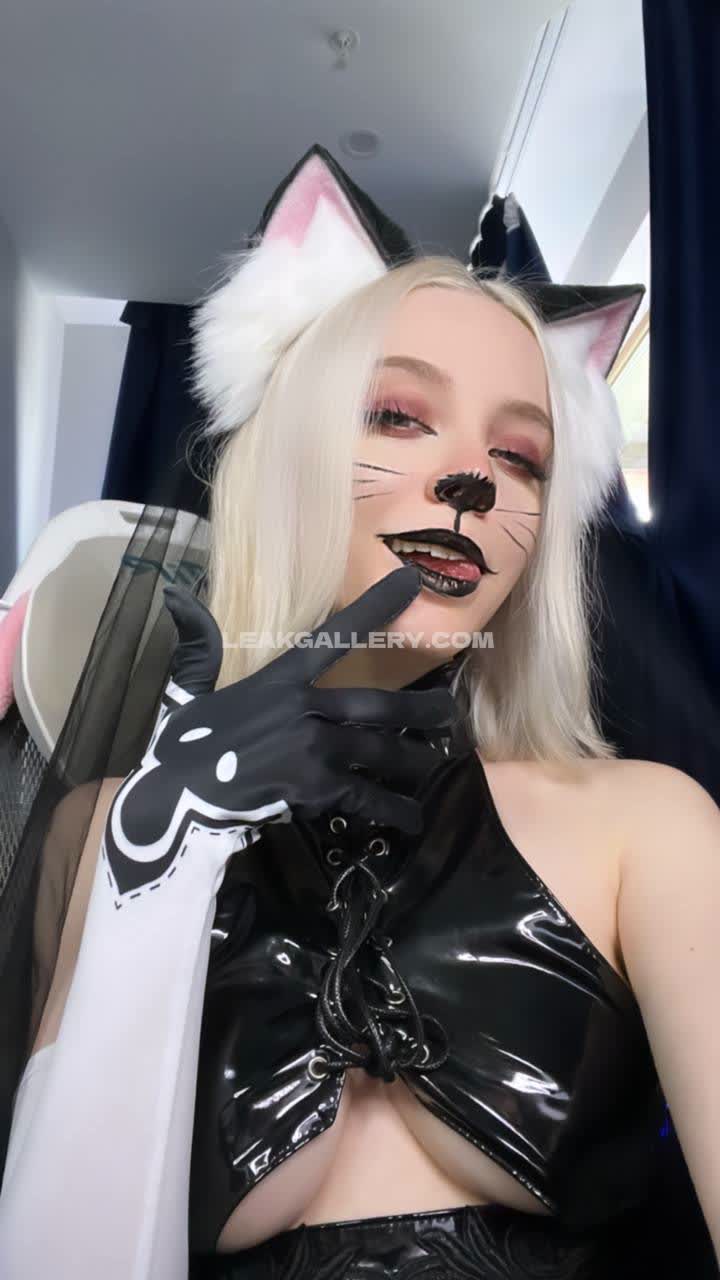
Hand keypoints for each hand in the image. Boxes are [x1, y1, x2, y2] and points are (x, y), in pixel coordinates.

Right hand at [103, 566, 456, 903]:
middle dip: (420, 710)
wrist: (174, 800)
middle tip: (450, 714)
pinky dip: (392, 808)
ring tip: (436, 764)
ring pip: (380, 750)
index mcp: (279, 678)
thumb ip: (199, 645)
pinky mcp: (315, 786)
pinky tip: (411, 817)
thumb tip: (177, 595)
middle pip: (378, 704)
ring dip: (413, 761)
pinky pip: (365, 795)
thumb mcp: (188, 689)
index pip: (334, 634)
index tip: (409, 582)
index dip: (374, 607)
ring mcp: (312, 747)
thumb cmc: (183, 745)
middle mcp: (304, 706)